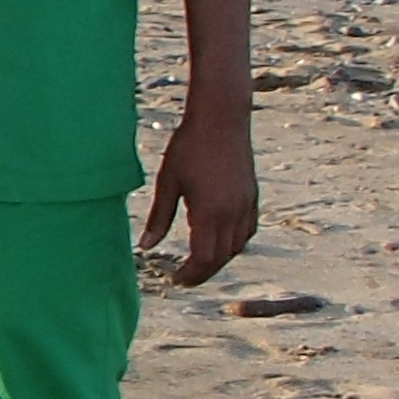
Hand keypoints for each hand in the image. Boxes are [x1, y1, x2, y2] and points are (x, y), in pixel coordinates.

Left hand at [140, 102, 258, 285]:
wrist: (221, 118)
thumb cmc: (189, 146)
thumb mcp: (167, 181)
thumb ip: (159, 217)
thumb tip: (146, 246)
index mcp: (210, 212)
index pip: (204, 258)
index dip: (190, 274)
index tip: (175, 280)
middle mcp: (233, 213)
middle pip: (222, 257)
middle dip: (203, 272)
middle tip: (183, 278)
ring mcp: (247, 204)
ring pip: (237, 246)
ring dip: (219, 259)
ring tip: (198, 263)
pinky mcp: (253, 195)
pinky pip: (247, 231)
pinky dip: (234, 243)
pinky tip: (221, 242)